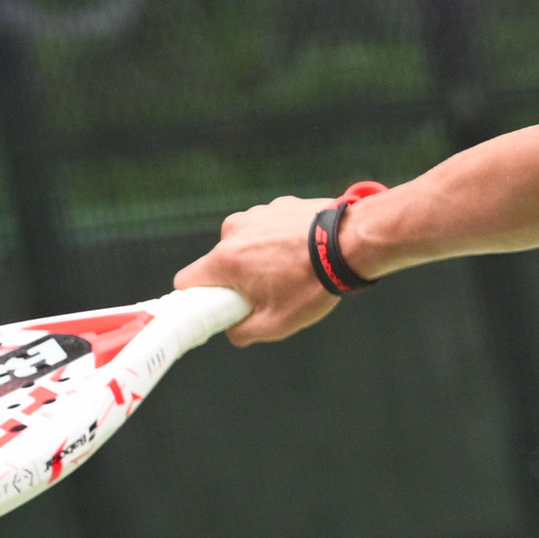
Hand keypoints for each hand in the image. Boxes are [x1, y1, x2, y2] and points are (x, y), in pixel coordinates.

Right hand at [177, 195, 342, 344]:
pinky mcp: (279, 205)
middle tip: (269, 292)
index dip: (198, 298)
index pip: (187, 281)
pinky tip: (304, 252)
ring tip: (293, 271)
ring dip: (260, 258)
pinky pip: (268, 229)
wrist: (352, 244)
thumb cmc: (313, 284)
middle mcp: (234, 230)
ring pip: (245, 244)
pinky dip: (279, 241)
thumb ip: (243, 332)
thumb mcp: (277, 323)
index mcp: (225, 259)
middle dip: (237, 279)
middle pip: (220, 263)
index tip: (218, 306)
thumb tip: (232, 330)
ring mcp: (257, 214)